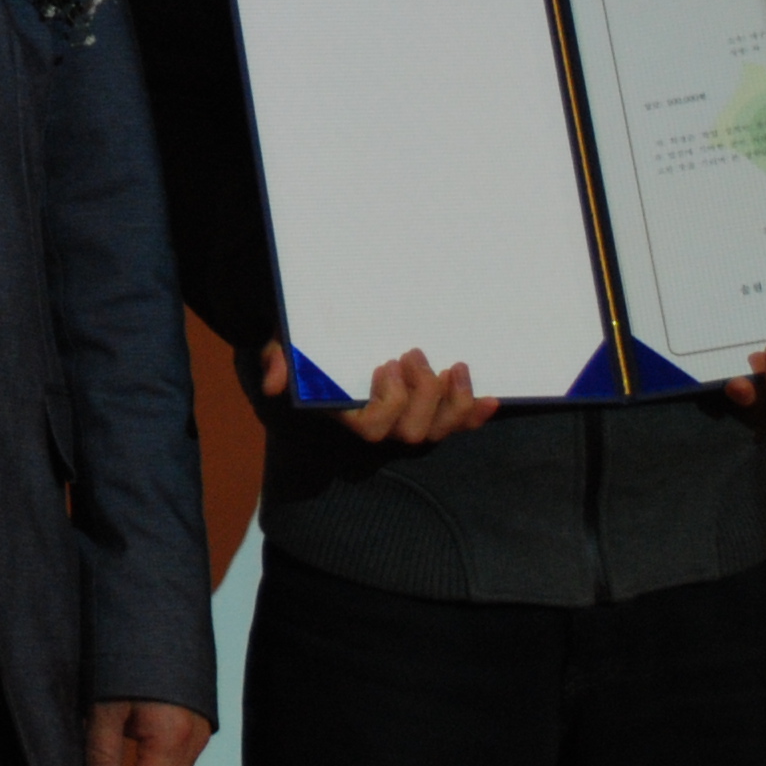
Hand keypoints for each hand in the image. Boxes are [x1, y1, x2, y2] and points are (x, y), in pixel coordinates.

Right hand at [263, 340, 498, 445]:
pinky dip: (476, 414)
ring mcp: (409, 419)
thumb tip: (273, 384)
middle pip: (415, 432)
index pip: (375, 428)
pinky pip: (459, 423)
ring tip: (457, 367)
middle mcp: (382, 424)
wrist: (330, 333)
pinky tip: (491, 398)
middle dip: (424, 396)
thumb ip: (279, 360)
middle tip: (415, 353)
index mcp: (348, 412)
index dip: (389, 402)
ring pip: (441, 431)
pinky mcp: (431, 410)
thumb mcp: (287, 343)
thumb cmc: (309, 341)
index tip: (387, 363)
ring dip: (456, 403)